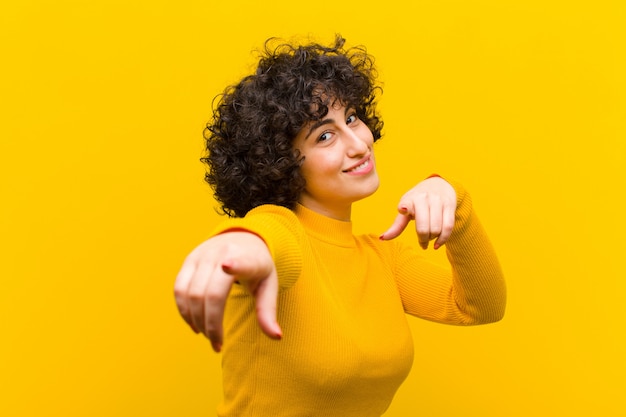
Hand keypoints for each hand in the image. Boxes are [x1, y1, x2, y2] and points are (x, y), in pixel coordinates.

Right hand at [174, 231, 280, 351]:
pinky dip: (184, 310)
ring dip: (196, 321)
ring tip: (208, 336)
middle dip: (211, 325)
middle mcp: (223, 253)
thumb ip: (268, 311)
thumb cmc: (257, 266)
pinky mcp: (189, 259)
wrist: (242, 238)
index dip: (234, 264)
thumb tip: (276, 337)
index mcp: (249, 258)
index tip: (227, 266)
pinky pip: (179, 289)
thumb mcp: (269, 285)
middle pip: (210, 293)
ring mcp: (203, 255)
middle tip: (217, 345)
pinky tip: (195, 324)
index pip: (241, 261)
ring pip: (190, 293)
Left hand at [380, 176, 456, 248]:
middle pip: (423, 227)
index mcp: (409, 199)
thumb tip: (382, 238)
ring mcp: (438, 201)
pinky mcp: (450, 205)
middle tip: (422, 242)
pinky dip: (443, 239)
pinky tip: (438, 244)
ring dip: (433, 239)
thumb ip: (397, 225)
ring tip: (430, 239)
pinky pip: (448, 226)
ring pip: (437, 228)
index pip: (406, 204)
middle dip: (423, 239)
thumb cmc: (417, 201)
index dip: (404, 207)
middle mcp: (423, 198)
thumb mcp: (405, 208)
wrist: (438, 185)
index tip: (403, 209)